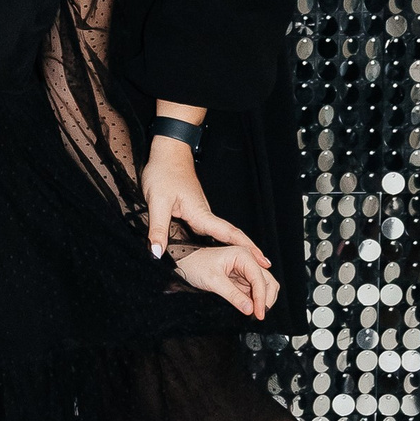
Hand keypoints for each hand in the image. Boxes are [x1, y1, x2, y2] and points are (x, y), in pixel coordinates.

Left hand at [143, 136, 274, 278]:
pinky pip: (208, 229)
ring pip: (218, 234)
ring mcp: (200, 212)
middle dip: (246, 251)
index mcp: (200, 213)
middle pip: (229, 236)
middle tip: (263, 268)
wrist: (167, 152)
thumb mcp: (157, 202)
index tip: (263, 260)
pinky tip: (217, 249)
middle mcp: (204, 213)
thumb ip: (158, 229)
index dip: (246, 247)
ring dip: (232, 247)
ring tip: (245, 265)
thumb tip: (156, 253)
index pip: (229, 234)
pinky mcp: (193, 210)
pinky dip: (217, 241)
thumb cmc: (164, 172)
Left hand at [173, 240, 277, 319]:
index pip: (260, 278)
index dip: (262, 298)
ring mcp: (245, 269)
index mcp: (242, 255)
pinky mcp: (241, 278)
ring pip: (264, 286)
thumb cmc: (195, 265)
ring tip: (255, 313)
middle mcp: (247, 260)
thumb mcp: (214, 281)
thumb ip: (233, 295)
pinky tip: (250, 309)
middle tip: (259, 315)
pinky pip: (254, 290)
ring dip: (262, 300)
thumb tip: (250, 308)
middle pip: (268, 281)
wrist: (184, 262)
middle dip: (266, 298)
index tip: (260, 313)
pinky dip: (255, 300)